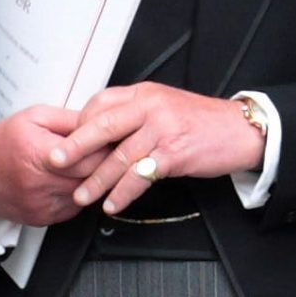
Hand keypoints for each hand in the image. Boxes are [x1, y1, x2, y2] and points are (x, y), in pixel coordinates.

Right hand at [0, 105, 100, 227]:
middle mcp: (39, 183)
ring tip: (88, 166)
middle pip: (90, 178)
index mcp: (38, 153)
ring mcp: (41, 204)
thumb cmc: (3, 143)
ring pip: (85, 195)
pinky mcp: (42, 219)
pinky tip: (70, 181)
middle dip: (104, 165)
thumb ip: (70, 120)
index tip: (112, 140)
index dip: (106, 148)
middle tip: (109, 153)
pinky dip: (77, 195)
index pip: (90, 157)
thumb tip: (100, 123)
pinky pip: (73, 208)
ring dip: (91, 182)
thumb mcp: (35, 117)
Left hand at [54, 84, 266, 215]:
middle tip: (54, 161)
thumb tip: (103, 129)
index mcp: (145, 93)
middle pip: (103, 125)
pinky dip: (124, 193)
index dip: (80, 123)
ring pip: (119, 156)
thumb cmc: (204, 121)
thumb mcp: (166, 105)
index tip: (68, 141)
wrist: (241, 130)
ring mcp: (163, 129)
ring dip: (97, 180)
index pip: (101, 103)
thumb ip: (136, 113)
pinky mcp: (174, 154)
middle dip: (74, 146)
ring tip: (82, 195)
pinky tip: (114, 203)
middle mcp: (151, 107)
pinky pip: (141, 176)